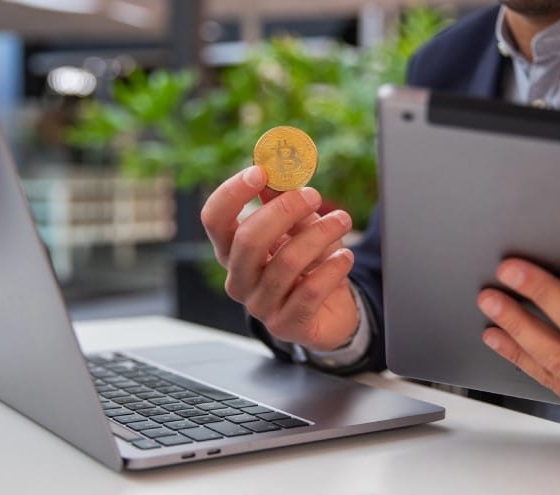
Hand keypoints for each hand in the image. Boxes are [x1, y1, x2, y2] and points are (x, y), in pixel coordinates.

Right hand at [201, 166, 358, 350]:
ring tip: (342, 221)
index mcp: (232, 250)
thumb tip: (276, 167)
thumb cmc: (308, 261)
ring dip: (319, 235)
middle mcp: (239, 279)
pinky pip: (309, 292)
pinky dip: (331, 269)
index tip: (260, 170)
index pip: (215, 219)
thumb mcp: (297, 225)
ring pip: (286, 263)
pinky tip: (344, 257)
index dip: (233, 193)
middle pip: (248, 239)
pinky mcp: (286, 325)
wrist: (330, 309)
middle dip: (284, 210)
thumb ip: (285, 199)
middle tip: (313, 195)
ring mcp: (260, 306)